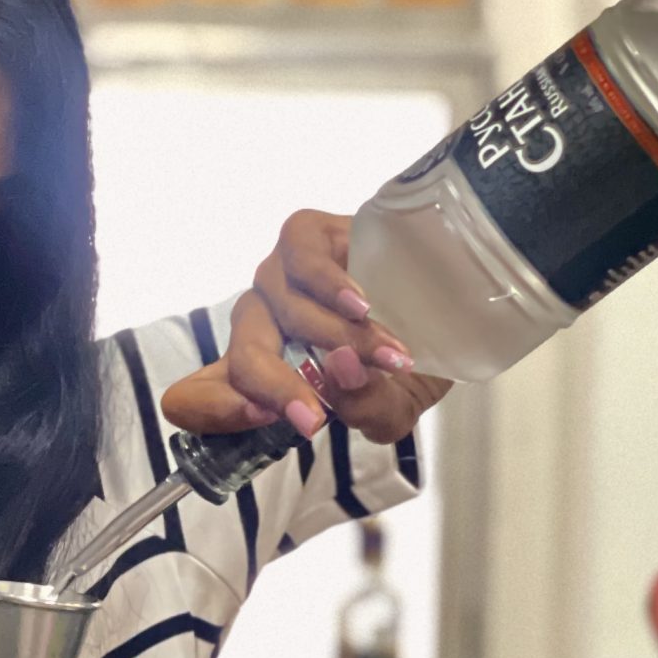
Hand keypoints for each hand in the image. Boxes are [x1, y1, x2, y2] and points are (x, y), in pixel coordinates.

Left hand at [160, 212, 450, 445]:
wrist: (455, 306)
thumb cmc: (412, 364)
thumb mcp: (395, 406)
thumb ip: (367, 408)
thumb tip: (343, 370)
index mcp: (269, 373)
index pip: (202, 393)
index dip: (211, 408)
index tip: (260, 420)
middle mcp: (266, 324)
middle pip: (242, 351)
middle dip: (273, 388)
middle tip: (314, 417)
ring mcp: (283, 278)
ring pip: (274, 304)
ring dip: (329, 338)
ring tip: (385, 354)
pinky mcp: (308, 237)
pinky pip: (296, 250)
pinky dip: (325, 279)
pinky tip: (359, 303)